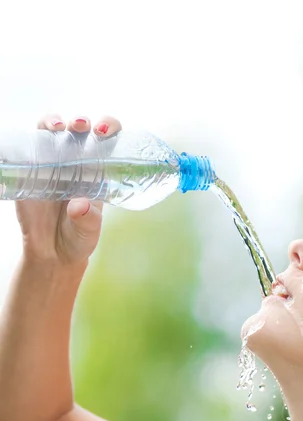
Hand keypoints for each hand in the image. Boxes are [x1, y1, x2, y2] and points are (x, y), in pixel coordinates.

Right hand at [15, 114, 121, 267]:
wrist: (52, 252)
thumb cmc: (79, 238)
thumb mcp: (89, 231)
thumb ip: (88, 218)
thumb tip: (79, 205)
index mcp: (99, 172)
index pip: (108, 141)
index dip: (109, 127)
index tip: (105, 130)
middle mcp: (77, 162)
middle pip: (80, 129)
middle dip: (82, 121)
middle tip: (80, 126)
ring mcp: (52, 163)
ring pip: (52, 131)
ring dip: (53, 121)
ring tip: (57, 127)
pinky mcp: (30, 170)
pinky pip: (28, 147)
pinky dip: (29, 138)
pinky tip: (31, 139)